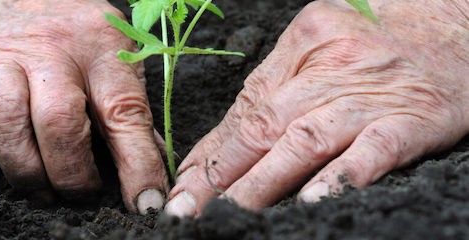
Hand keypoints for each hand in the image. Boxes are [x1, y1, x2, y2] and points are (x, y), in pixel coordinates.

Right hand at [0, 0, 168, 213]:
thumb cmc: (76, 29)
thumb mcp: (115, 54)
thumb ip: (128, 108)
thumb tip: (149, 169)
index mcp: (100, 51)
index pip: (125, 112)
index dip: (138, 165)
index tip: (145, 203)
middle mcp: (50, 52)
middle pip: (58, 121)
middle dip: (70, 173)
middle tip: (79, 194)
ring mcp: (1, 57)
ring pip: (4, 119)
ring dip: (23, 169)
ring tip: (39, 190)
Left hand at [166, 0, 468, 216]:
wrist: (458, 22)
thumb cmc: (379, 41)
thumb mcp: (316, 51)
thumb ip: (268, 97)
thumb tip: (212, 153)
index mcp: (301, 45)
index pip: (244, 110)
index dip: (210, 155)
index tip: (184, 189)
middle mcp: (330, 66)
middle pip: (265, 125)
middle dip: (222, 175)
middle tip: (189, 210)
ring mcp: (370, 92)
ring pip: (306, 138)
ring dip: (264, 182)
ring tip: (233, 213)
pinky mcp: (414, 117)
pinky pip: (373, 148)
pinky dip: (342, 175)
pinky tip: (314, 199)